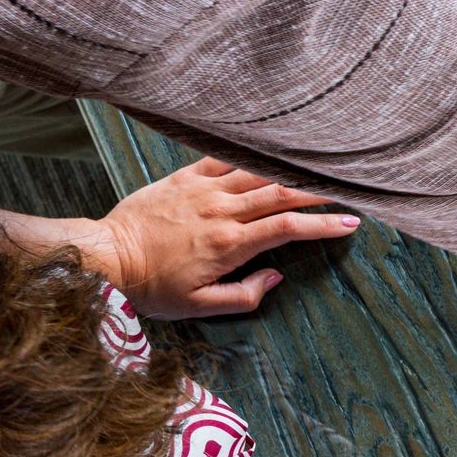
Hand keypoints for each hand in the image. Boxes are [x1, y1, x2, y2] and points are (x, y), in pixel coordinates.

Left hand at [80, 158, 358, 318]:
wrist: (104, 257)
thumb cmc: (150, 287)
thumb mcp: (197, 307)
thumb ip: (242, 296)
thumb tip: (275, 279)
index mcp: (230, 244)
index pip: (289, 227)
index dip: (323, 224)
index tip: (351, 222)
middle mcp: (222, 211)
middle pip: (282, 192)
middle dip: (319, 189)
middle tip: (349, 186)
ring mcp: (203, 190)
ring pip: (258, 172)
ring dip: (291, 168)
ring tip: (318, 165)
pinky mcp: (184, 177)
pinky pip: (223, 158)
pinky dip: (250, 153)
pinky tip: (269, 148)